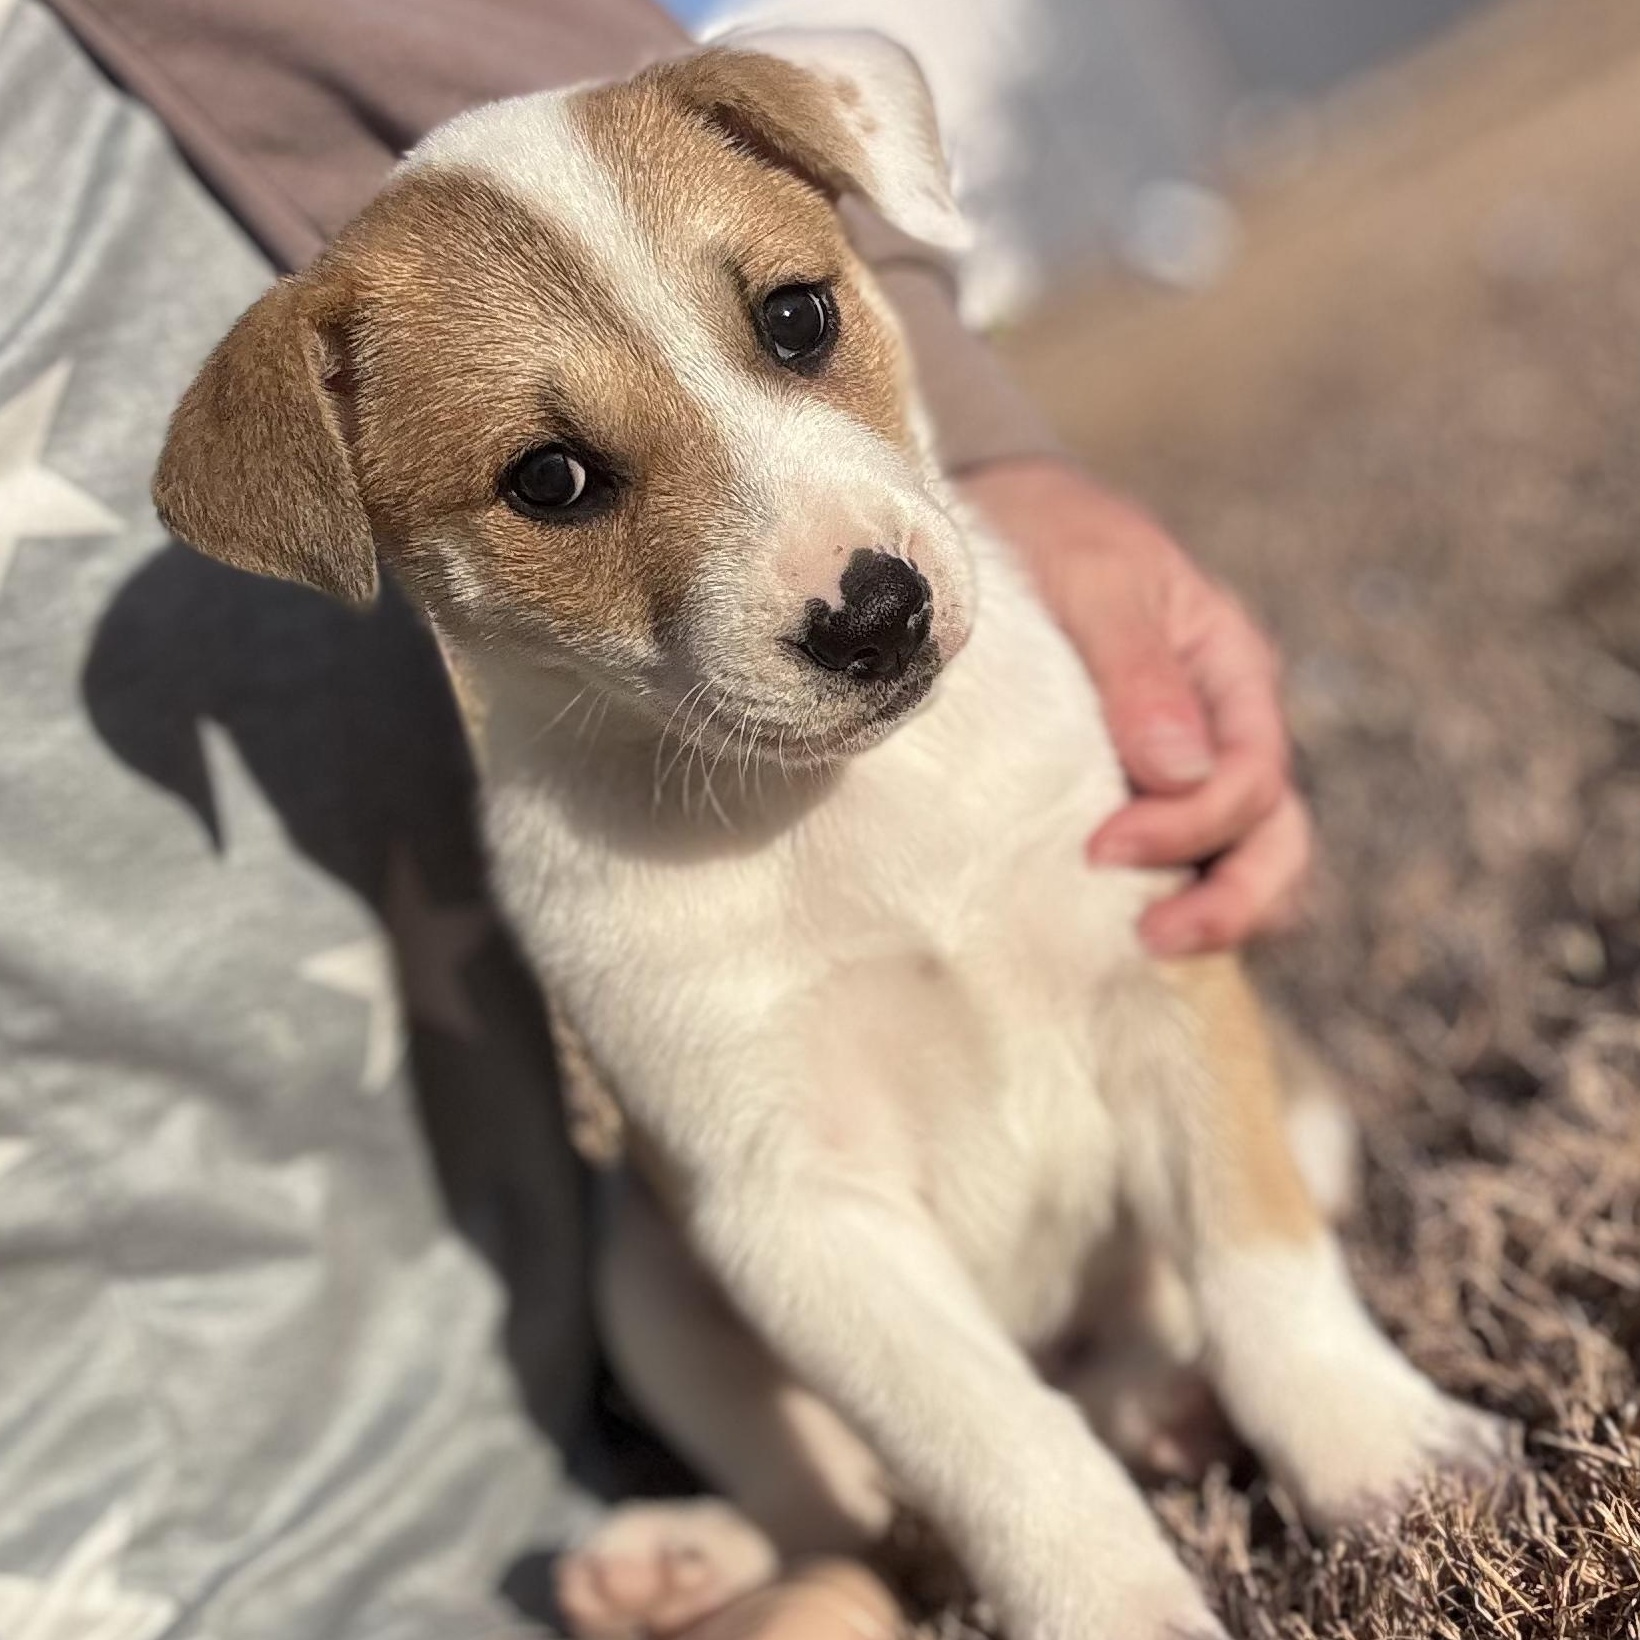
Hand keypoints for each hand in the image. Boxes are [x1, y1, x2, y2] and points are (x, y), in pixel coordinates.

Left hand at [958, 457, 1310, 955]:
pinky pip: (1177, 862)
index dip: (1190, 826)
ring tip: (1135, 945)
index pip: (1251, 777)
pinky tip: (1108, 927)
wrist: (993, 525)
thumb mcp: (1096, 579)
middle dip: (1230, 901)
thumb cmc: (1049, 536)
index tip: (1103, 847)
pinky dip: (1164, 897)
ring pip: (1240, 862)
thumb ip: (1138, 670)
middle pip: (1274, 839)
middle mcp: (1223, 729)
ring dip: (1206, 913)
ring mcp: (1184, 767)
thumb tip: (1181, 773)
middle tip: (1149, 937)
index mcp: (1231, 672)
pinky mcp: (1132, 794)